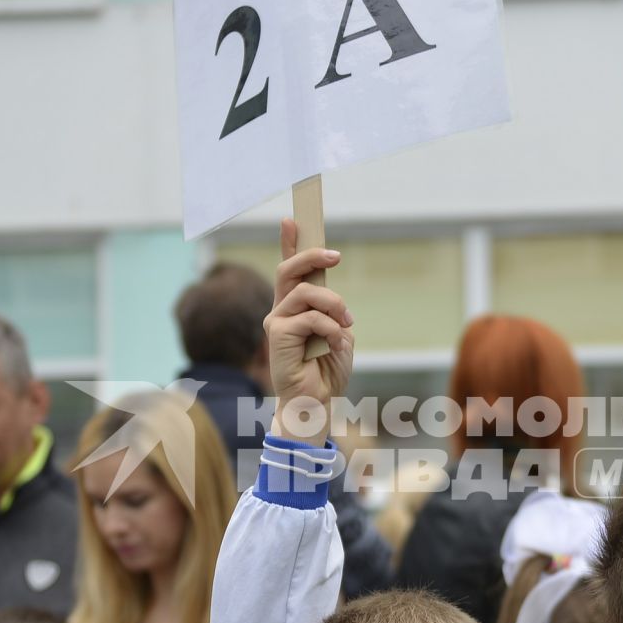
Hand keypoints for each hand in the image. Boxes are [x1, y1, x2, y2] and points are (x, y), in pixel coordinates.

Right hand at [266, 217, 354, 445]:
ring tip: (346, 324)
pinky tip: (335, 343)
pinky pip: (310, 316)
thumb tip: (330, 298)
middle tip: (335, 256)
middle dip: (312, 255)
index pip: (289, 270)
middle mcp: (281, 311)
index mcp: (296, 308)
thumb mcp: (337, 333)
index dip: (290, 243)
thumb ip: (331, 311)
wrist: (316, 403)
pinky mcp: (278, 335)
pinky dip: (330, 328)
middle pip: (289, 270)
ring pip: (306, 292)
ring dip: (333, 305)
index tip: (292, 219)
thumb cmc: (326, 371)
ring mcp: (277, 322)